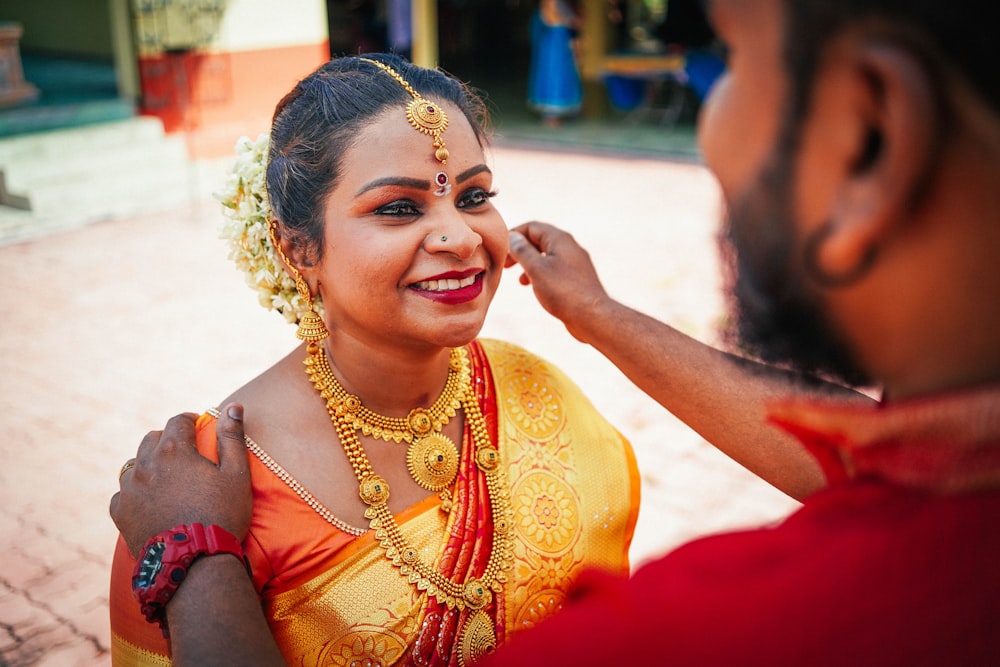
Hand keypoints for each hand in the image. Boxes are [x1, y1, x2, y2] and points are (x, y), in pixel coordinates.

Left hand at [109, 403, 252, 555]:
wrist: (194, 563)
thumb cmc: (222, 515)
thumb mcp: (236, 474)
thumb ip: (232, 437)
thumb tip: (234, 404)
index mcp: (175, 450)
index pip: (178, 421)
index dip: (190, 421)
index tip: (198, 428)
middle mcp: (146, 464)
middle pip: (153, 439)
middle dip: (169, 440)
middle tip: (185, 454)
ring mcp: (129, 489)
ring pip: (135, 465)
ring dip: (150, 465)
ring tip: (167, 479)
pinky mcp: (120, 512)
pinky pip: (122, 493)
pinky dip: (135, 492)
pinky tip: (150, 502)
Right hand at [506, 221, 609, 341]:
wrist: (592, 317)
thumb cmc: (564, 292)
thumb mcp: (536, 269)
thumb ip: (522, 251)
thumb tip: (513, 237)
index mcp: (560, 239)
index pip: (532, 227)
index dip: (513, 235)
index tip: (500, 250)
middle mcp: (569, 247)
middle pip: (539, 240)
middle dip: (520, 251)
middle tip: (506, 265)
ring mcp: (574, 263)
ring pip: (546, 256)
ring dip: (529, 264)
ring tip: (519, 280)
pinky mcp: (576, 279)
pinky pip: (554, 270)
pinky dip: (541, 275)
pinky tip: (536, 287)